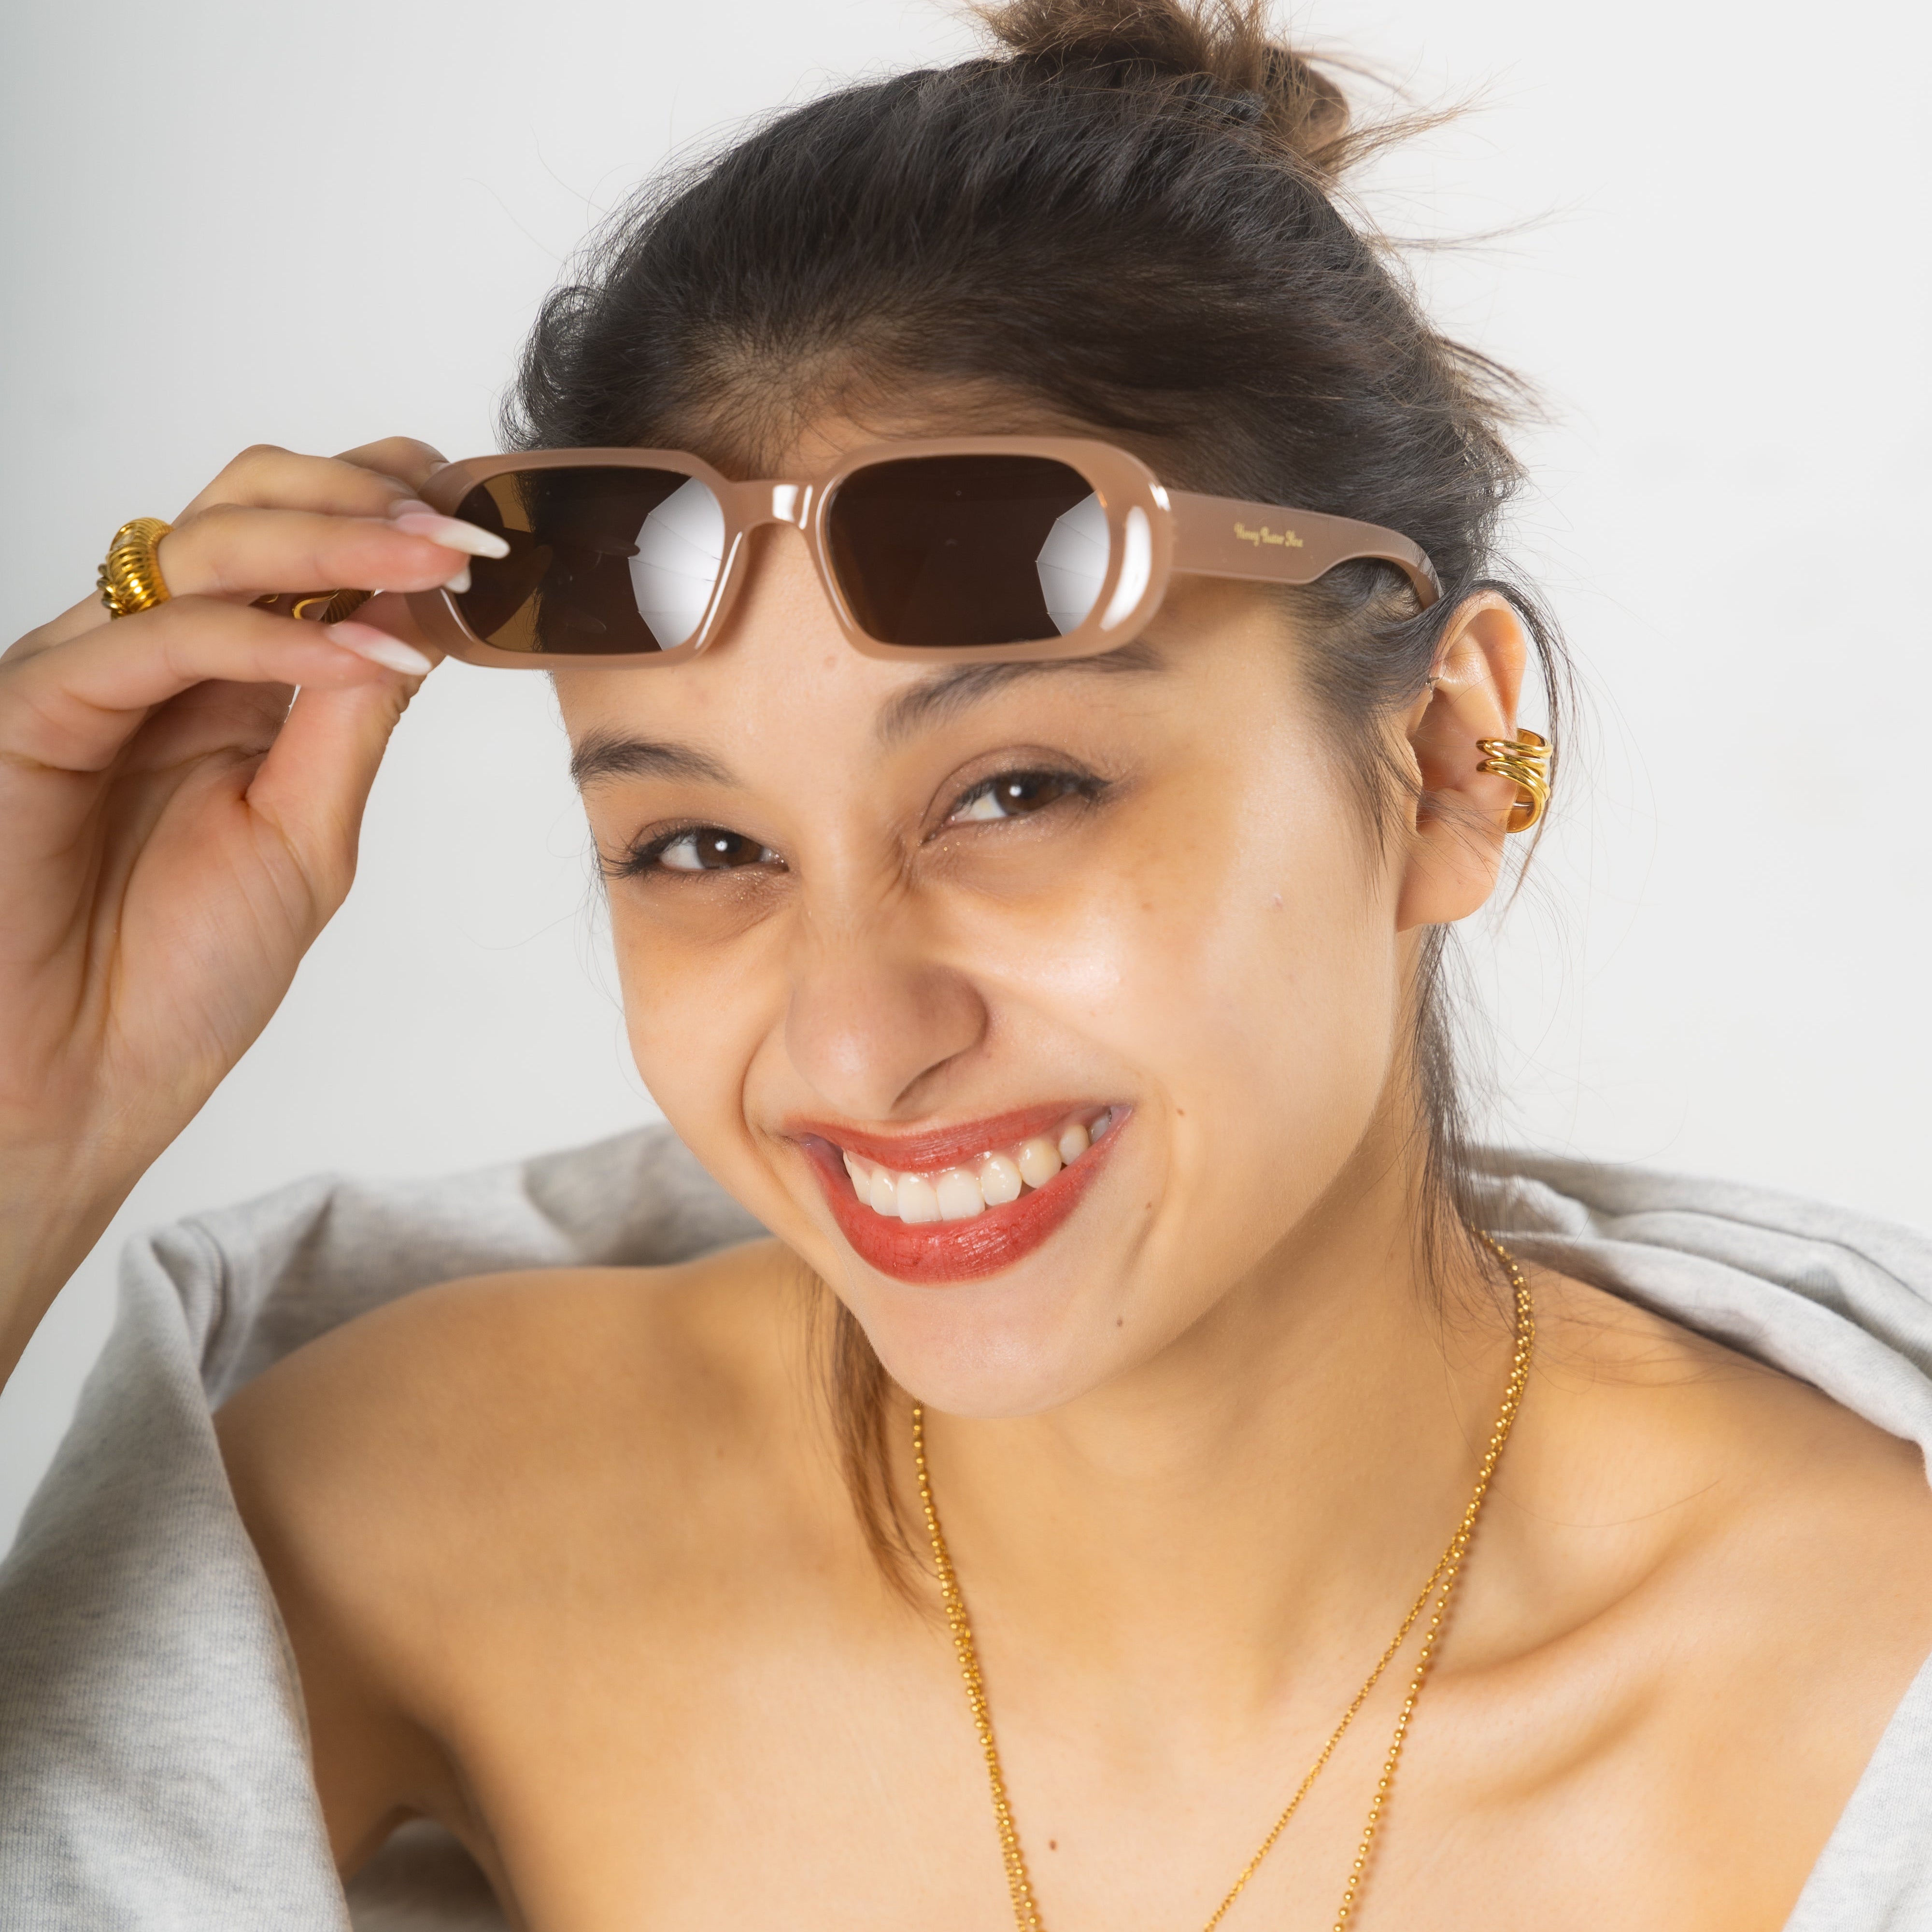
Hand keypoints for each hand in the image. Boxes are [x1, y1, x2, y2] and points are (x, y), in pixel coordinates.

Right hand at [0, 436, 495, 1384]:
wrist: (72, 1088)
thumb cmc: (175, 979)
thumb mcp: (306, 837)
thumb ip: (346, 722)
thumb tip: (415, 619)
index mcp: (222, 681)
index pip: (299, 543)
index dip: (388, 512)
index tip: (494, 529)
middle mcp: (151, 657)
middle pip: (246, 505)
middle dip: (367, 500)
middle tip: (473, 530)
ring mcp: (86, 673)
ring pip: (203, 546)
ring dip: (336, 541)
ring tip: (441, 562)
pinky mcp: (31, 710)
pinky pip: (155, 640)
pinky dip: (266, 634)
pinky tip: (364, 651)